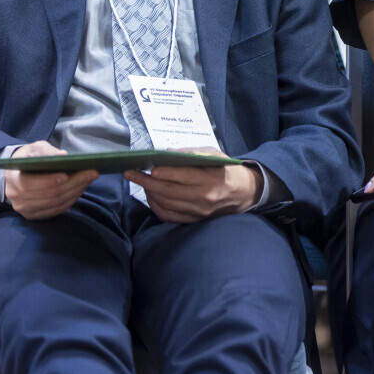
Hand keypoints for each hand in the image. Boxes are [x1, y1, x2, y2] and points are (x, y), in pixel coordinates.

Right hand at [4, 141, 97, 219]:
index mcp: (13, 179)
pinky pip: (56, 210)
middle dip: (73, 183)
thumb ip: (46, 151)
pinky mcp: (35, 215)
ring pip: (55, 204)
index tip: (68, 174)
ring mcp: (26, 209)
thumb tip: (62, 156)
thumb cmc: (28, 158)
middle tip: (92, 173)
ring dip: (75, 191)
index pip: (31, 185)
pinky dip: (71, 200)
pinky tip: (81, 189)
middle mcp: (17, 198)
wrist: (18, 173)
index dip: (50, 180)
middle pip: (49, 195)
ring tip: (89, 179)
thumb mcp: (34, 148)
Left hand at [124, 147, 262, 222]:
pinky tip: (150, 195)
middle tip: (130, 173)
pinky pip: (169, 216)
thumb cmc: (225, 169)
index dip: (164, 172)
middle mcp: (204, 197)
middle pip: (169, 191)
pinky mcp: (194, 220)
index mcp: (211, 179)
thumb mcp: (214, 155)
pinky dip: (156, 206)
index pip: (183, 176)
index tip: (149, 167)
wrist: (243, 193)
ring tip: (139, 182)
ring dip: (149, 193)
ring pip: (166, 203)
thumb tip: (166, 154)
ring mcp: (198, 211)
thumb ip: (191, 153)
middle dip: (146, 182)